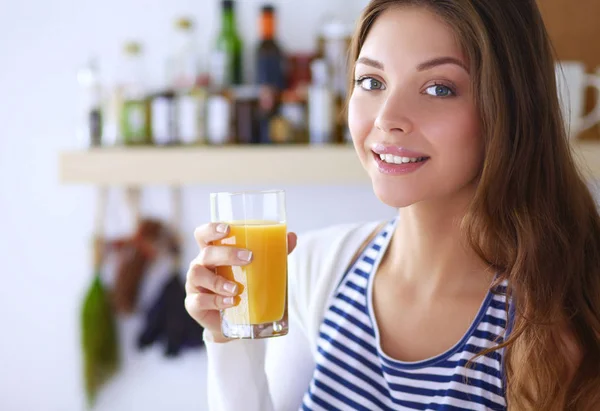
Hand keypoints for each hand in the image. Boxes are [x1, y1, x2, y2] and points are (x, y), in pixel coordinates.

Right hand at [185, 222, 296, 342]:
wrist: (237, 321)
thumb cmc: (244, 286)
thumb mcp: (258, 269)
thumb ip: (273, 253)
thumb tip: (291, 237)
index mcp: (213, 252)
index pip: (203, 235)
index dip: (212, 229)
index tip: (228, 228)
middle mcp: (200, 265)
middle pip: (206, 253)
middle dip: (226, 254)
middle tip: (248, 258)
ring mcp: (194, 286)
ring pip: (197, 275)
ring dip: (218, 281)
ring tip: (237, 289)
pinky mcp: (194, 305)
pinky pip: (199, 301)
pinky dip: (216, 301)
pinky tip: (231, 302)